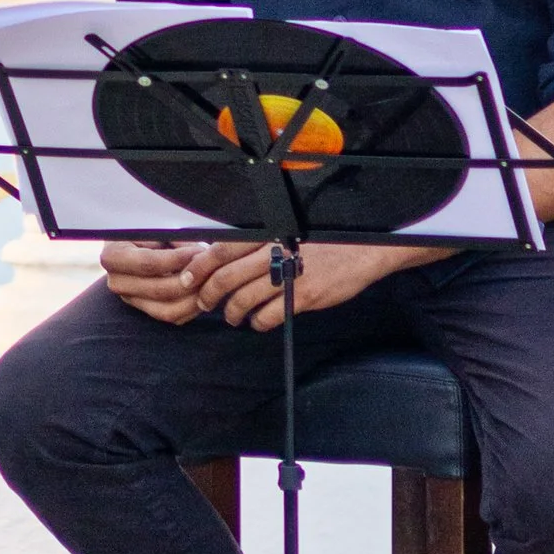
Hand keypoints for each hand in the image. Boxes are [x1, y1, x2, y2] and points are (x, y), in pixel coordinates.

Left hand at [103, 233, 426, 326]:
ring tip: (232, 317)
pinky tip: (259, 322)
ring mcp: (288, 275)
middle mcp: (273, 251)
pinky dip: (258, 323)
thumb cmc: (324, 237)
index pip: (220, 249)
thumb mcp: (289, 230)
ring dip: (231, 313)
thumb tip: (225, 257)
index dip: (198, 268)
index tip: (188, 280)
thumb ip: (260, 242)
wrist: (366, 247)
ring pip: (243, 300)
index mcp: (267, 232)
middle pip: (225, 278)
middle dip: (208, 296)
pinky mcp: (304, 296)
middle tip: (204, 304)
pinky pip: (268, 316)